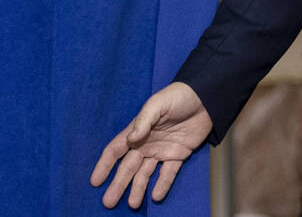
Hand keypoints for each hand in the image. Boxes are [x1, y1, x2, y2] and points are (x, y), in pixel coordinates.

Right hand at [90, 82, 212, 208]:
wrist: (205, 97)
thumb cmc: (177, 96)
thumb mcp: (157, 104)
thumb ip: (143, 121)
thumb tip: (130, 140)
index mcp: (137, 132)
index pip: (116, 151)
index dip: (104, 166)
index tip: (95, 182)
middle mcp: (146, 144)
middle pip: (128, 167)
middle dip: (119, 184)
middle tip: (109, 202)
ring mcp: (162, 150)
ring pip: (145, 174)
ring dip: (138, 189)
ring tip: (133, 204)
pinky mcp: (179, 154)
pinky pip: (168, 173)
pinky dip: (163, 184)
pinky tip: (156, 196)